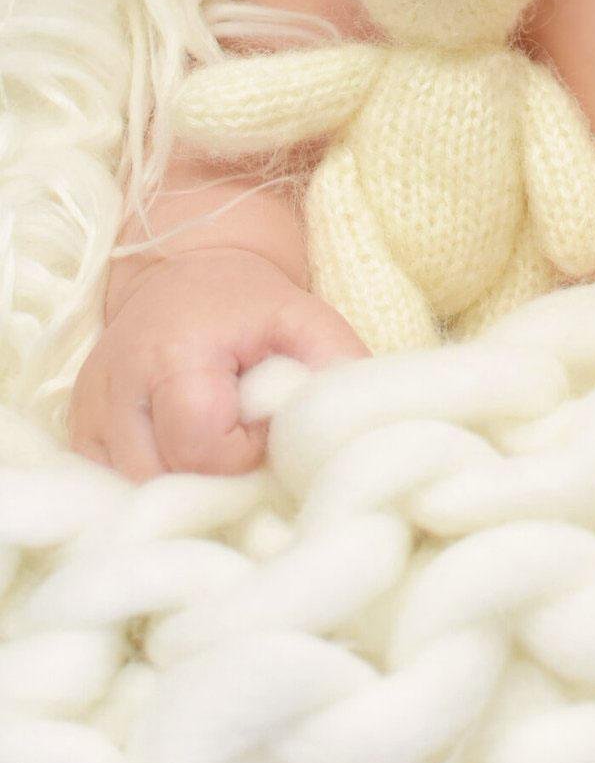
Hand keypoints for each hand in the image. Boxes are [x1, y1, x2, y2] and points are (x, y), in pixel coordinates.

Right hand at [68, 247, 369, 479]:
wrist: (185, 272)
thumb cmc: (249, 304)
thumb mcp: (304, 318)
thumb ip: (336, 363)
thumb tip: (348, 428)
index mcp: (175, 354)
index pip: (201, 447)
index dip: (240, 451)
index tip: (260, 424)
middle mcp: (119, 383)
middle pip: (160, 478)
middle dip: (208, 478)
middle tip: (236, 442)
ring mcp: (91, 409)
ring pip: (129, 490)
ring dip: (176, 484)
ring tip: (208, 448)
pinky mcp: (78, 428)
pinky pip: (106, 486)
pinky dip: (146, 484)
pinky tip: (176, 458)